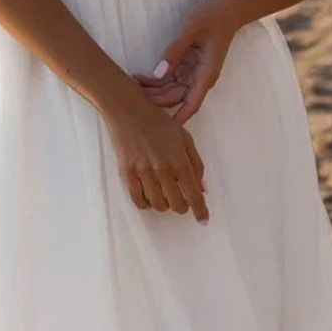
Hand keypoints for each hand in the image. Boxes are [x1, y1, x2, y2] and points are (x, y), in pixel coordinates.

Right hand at [101, 90, 208, 224]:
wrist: (128, 111)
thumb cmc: (157, 121)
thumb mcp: (184, 137)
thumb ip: (196, 163)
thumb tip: (202, 188)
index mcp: (179, 159)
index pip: (194, 194)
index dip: (201, 210)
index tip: (203, 220)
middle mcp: (162, 169)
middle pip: (177, 204)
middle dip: (182, 205)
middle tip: (180, 197)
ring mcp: (144, 172)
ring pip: (158, 205)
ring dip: (165, 204)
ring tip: (164, 192)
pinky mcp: (127, 173)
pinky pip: (139, 201)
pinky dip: (147, 203)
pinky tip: (150, 195)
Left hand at [133, 0, 241, 124]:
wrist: (228, 8)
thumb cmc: (212, 17)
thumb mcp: (190, 30)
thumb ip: (174, 52)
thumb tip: (158, 73)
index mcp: (206, 73)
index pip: (191, 104)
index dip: (178, 119)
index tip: (162, 132)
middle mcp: (200, 76)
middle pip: (176, 98)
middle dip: (155, 101)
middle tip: (130, 97)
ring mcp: (194, 71)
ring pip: (171, 89)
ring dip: (152, 90)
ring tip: (130, 86)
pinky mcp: (189, 64)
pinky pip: (171, 78)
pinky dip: (156, 79)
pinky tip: (140, 78)